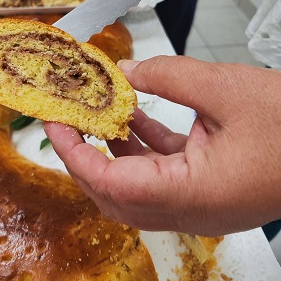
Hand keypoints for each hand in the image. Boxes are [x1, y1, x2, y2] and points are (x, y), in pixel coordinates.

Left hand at [44, 56, 280, 235]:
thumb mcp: (225, 88)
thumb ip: (168, 76)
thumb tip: (127, 72)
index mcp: (192, 194)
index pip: (111, 184)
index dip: (75, 154)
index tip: (55, 125)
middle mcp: (190, 208)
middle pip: (115, 192)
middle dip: (85, 155)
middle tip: (67, 122)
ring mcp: (198, 201)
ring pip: (135, 184)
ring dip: (111, 149)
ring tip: (94, 114)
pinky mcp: (207, 186)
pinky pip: (161, 171)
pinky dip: (141, 145)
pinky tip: (133, 116)